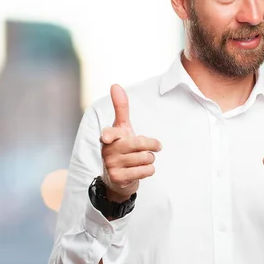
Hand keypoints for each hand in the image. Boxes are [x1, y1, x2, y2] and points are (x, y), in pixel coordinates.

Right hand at [100, 84, 160, 201]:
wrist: (117, 178)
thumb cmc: (121, 148)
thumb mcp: (122, 128)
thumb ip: (120, 107)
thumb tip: (115, 85)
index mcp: (108, 136)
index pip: (109, 133)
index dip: (109, 135)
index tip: (107, 138)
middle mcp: (107, 150)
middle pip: (139, 144)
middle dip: (152, 145)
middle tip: (156, 147)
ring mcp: (111, 165)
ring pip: (145, 158)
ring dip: (150, 159)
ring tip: (142, 160)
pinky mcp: (119, 178)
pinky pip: (145, 171)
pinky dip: (149, 170)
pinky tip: (141, 170)